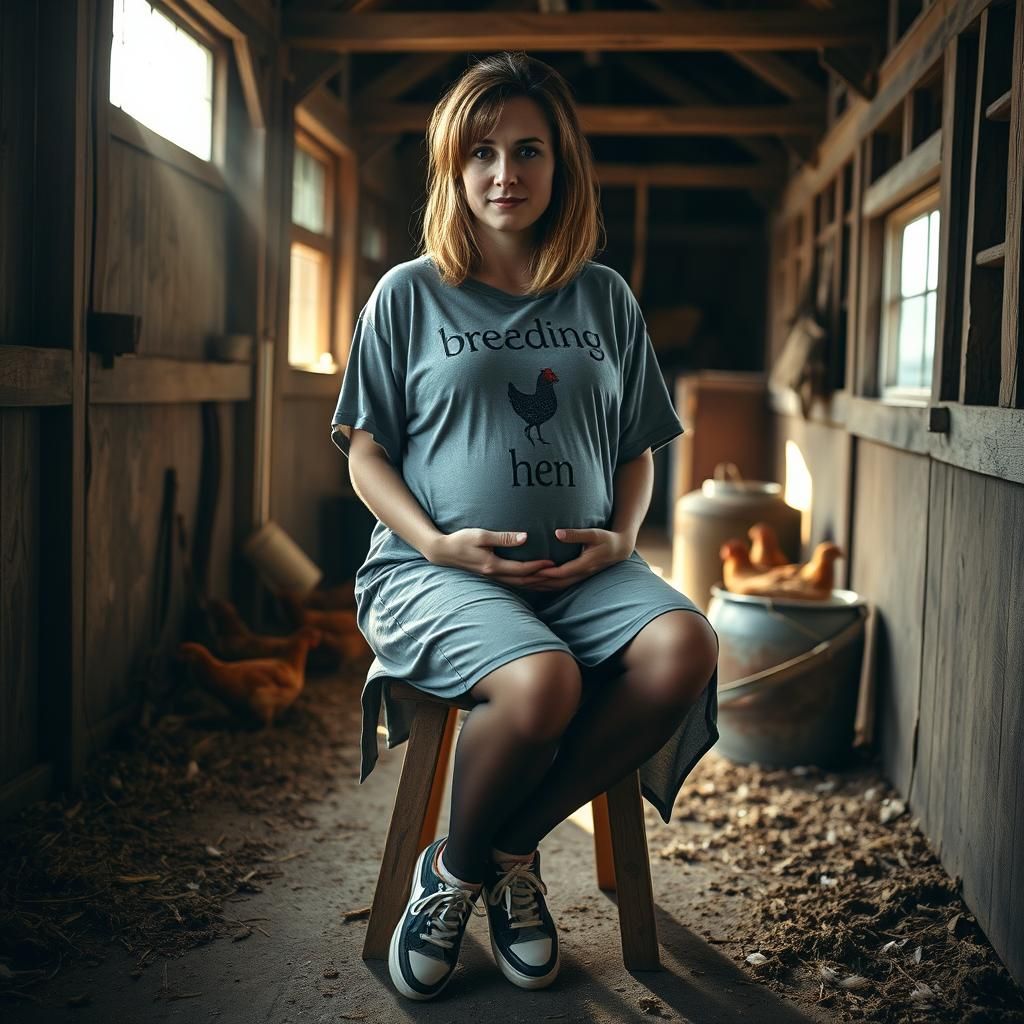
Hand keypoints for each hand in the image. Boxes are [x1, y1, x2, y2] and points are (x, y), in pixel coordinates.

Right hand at [427, 528, 557, 584]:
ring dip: (536, 583)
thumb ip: (504, 537)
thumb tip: (525, 537)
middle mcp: (494, 575)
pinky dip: (526, 582)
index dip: (538, 567)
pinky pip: (513, 582)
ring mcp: (492, 577)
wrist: (443, 552)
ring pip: (519, 584)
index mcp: (493, 565)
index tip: (553, 563)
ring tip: (551, 580)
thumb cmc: (461, 540)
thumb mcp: (481, 535)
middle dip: (542, 578)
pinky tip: (534, 581)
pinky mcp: (491, 576)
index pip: (521, 569)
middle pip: (523, 581)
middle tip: (559, 575)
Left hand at [515, 528, 633, 591]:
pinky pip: (560, 584)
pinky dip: (547, 585)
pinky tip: (536, 583)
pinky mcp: (578, 576)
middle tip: (521, 580)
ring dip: (542, 586)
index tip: (530, 571)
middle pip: (556, 583)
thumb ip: (576, 534)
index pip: (561, 572)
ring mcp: (580, 577)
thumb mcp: (594, 533)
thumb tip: (557, 533)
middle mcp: (581, 574)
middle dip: (539, 583)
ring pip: (557, 586)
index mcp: (584, 564)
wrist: (620, 550)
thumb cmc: (607, 539)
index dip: (546, 573)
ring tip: (524, 584)